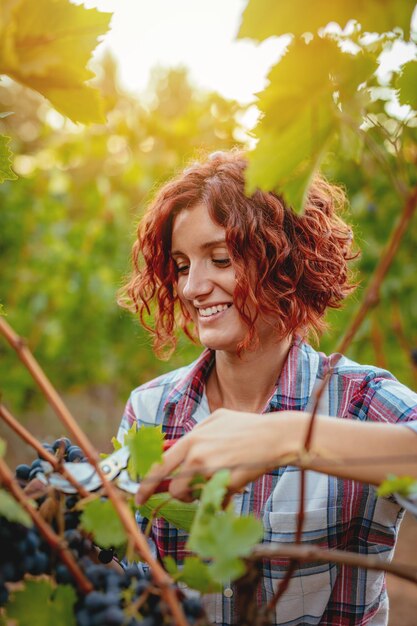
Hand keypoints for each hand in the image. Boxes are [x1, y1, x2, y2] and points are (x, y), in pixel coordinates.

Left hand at [135, 408, 297, 504]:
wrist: (273, 437)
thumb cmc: (246, 427)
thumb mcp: (216, 420)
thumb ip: (197, 434)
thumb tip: (181, 446)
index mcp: (192, 439)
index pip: (160, 462)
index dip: (146, 479)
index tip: (139, 491)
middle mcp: (196, 454)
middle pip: (169, 483)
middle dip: (154, 493)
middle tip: (144, 501)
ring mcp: (210, 471)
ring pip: (189, 494)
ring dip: (191, 496)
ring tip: (202, 489)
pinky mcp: (224, 484)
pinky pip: (212, 498)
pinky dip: (215, 496)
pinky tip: (226, 485)